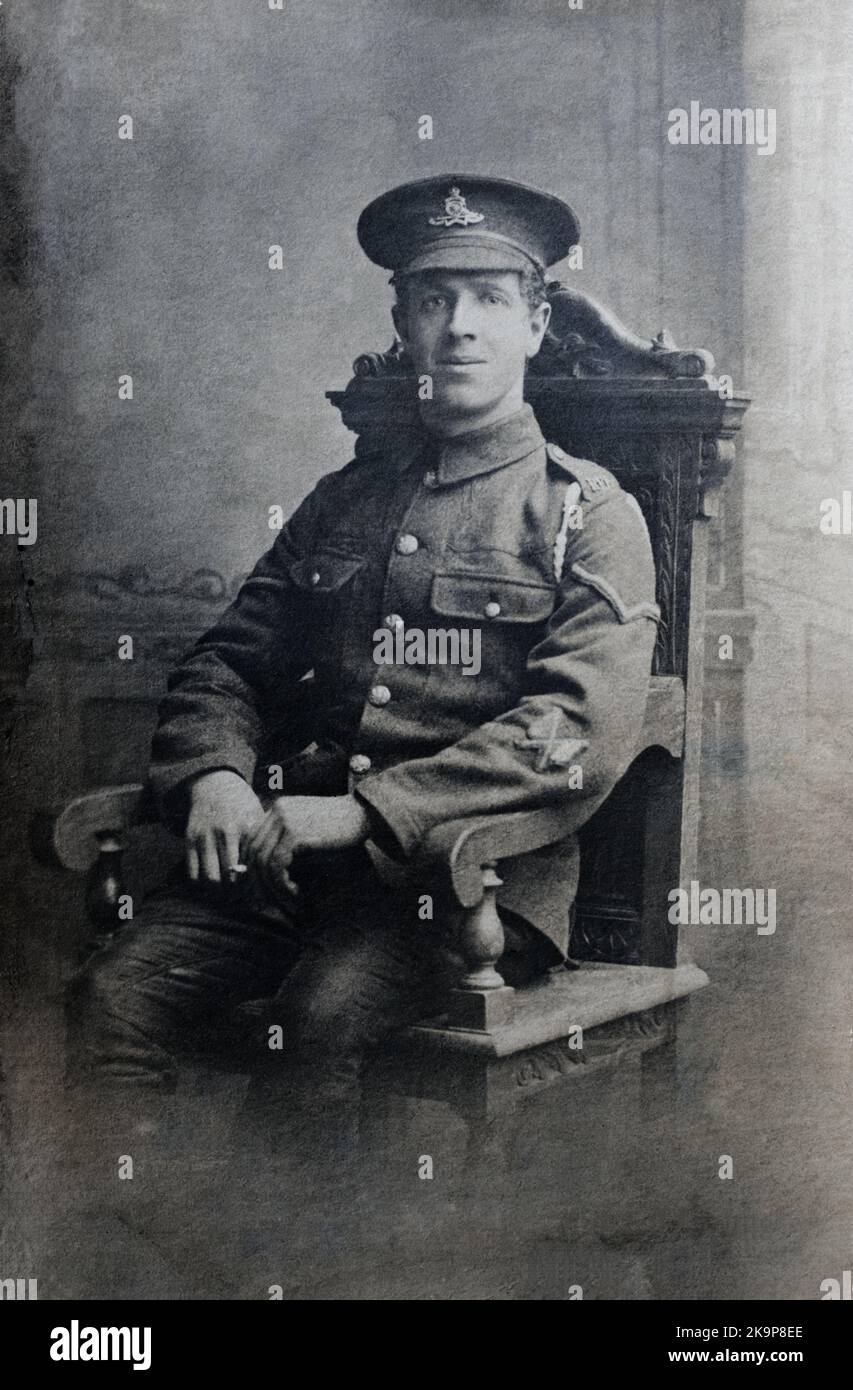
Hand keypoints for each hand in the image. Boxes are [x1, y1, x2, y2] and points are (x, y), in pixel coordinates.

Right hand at [185, 769, 265, 883]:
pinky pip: (192, 873)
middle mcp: (225, 831)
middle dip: (238, 891)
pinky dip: (202, 883)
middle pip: (231, 877)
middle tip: (243, 893)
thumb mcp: (259, 817)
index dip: (256, 884)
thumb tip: (272, 874)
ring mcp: (205, 835)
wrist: (215, 783)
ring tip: (227, 888)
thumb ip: (264, 842)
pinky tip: (212, 879)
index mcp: (247, 827)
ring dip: (219, 890)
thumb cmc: (243, 806)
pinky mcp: (190, 839)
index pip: (253, 867)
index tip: (259, 890)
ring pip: (210, 879)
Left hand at [243, 795, 371, 899]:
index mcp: (278, 808)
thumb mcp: (309, 830)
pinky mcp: (294, 833)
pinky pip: (277, 864)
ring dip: (272, 885)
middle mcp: (277, 810)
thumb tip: (266, 872)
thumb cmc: (341, 828)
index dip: (251, 865)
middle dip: (256, 879)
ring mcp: (284, 819)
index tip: (259, 886)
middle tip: (267, 900)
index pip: (251, 839)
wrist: (364, 815)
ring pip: (263, 860)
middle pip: (252, 850)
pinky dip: (282, 883)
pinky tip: (296, 892)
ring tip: (287, 899)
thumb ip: (288, 842)